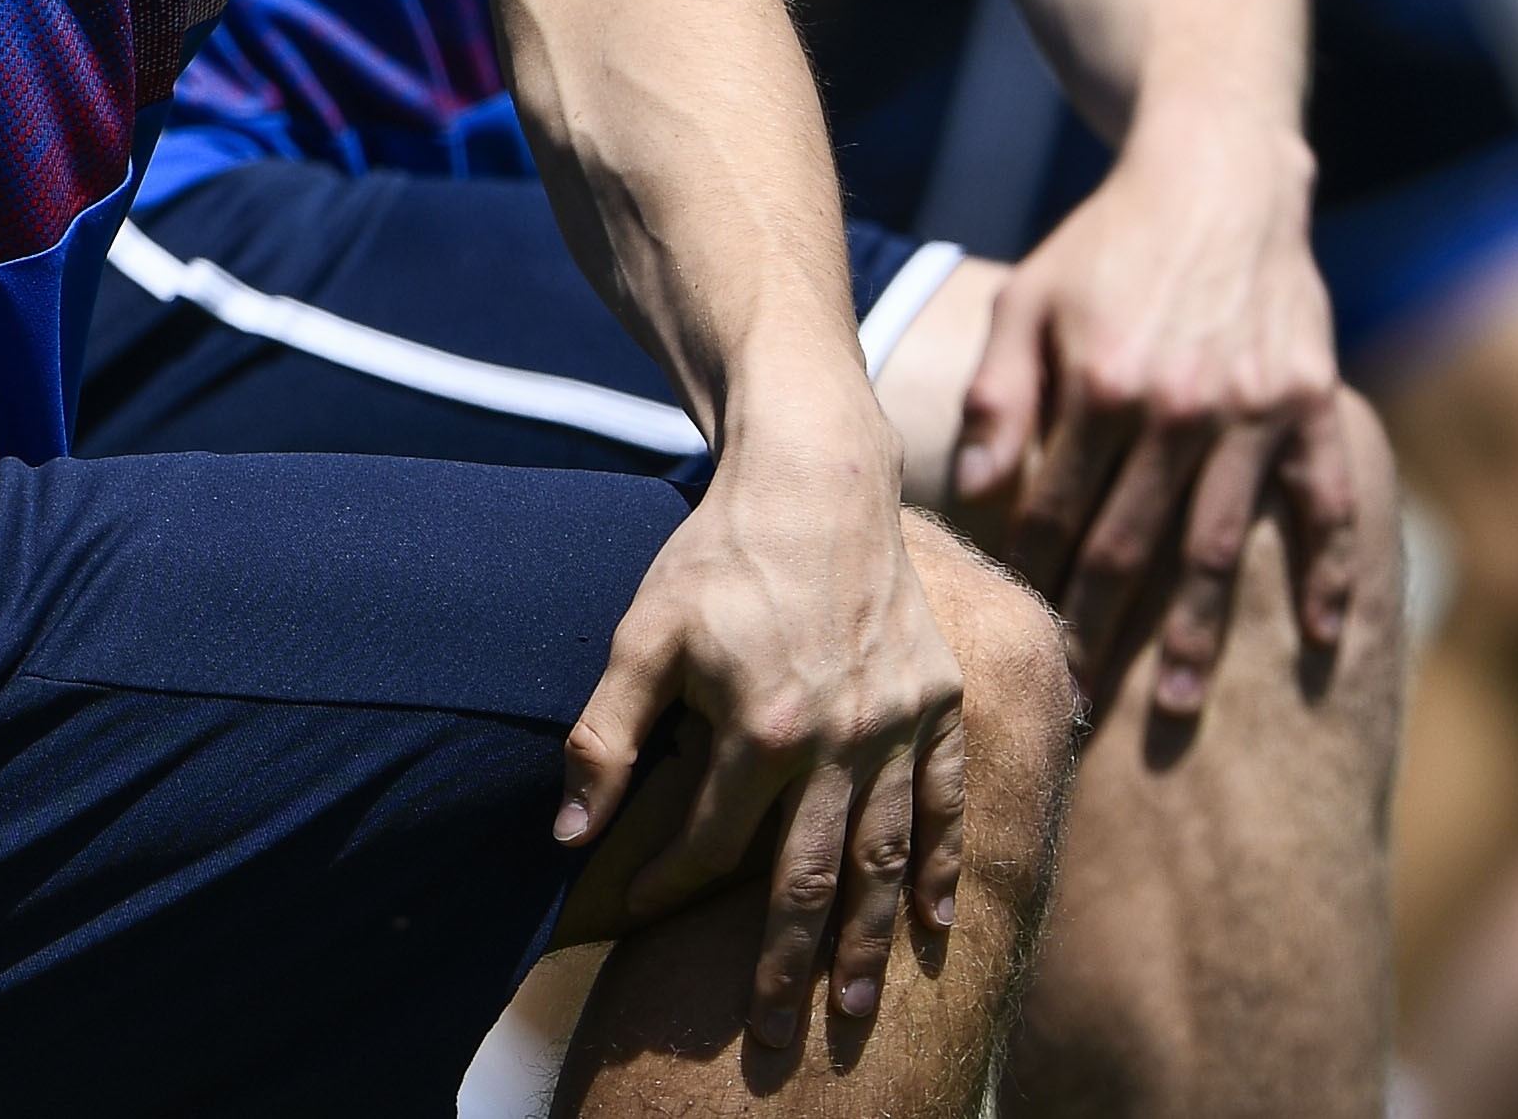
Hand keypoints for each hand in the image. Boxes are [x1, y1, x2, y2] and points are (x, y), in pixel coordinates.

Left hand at [561, 407, 964, 1052]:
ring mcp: (901, 723)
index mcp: (762, 729)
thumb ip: (604, 738)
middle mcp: (842, 739)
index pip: (712, 841)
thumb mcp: (641, 636)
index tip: (640, 914)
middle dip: (788, 963)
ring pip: (886, 854)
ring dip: (869, 936)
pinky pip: (949, 800)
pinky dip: (942, 862)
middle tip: (776, 1037)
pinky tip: (934, 921)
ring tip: (851, 1006)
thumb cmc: (715, 557)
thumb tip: (568, 832)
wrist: (815, 480)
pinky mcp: (941, 700)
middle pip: (810, 876)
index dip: (669, 883)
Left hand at [952, 111, 1353, 709]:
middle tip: (1081, 701)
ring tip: (1175, 702)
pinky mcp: (1310, 406)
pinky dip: (1327, 575)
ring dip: (1199, 629)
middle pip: (1136, 542)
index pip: (1060, 507)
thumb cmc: (1104, 246)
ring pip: (1222, 545)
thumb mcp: (1028, 300)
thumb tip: (972, 488)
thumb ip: (999, 393)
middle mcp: (1182, 408)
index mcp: (1103, 384)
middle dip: (1104, 626)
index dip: (1036, 574)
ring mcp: (1255, 411)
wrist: (1216, 179)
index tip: (1017, 633)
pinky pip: (1325, 506)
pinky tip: (1319, 641)